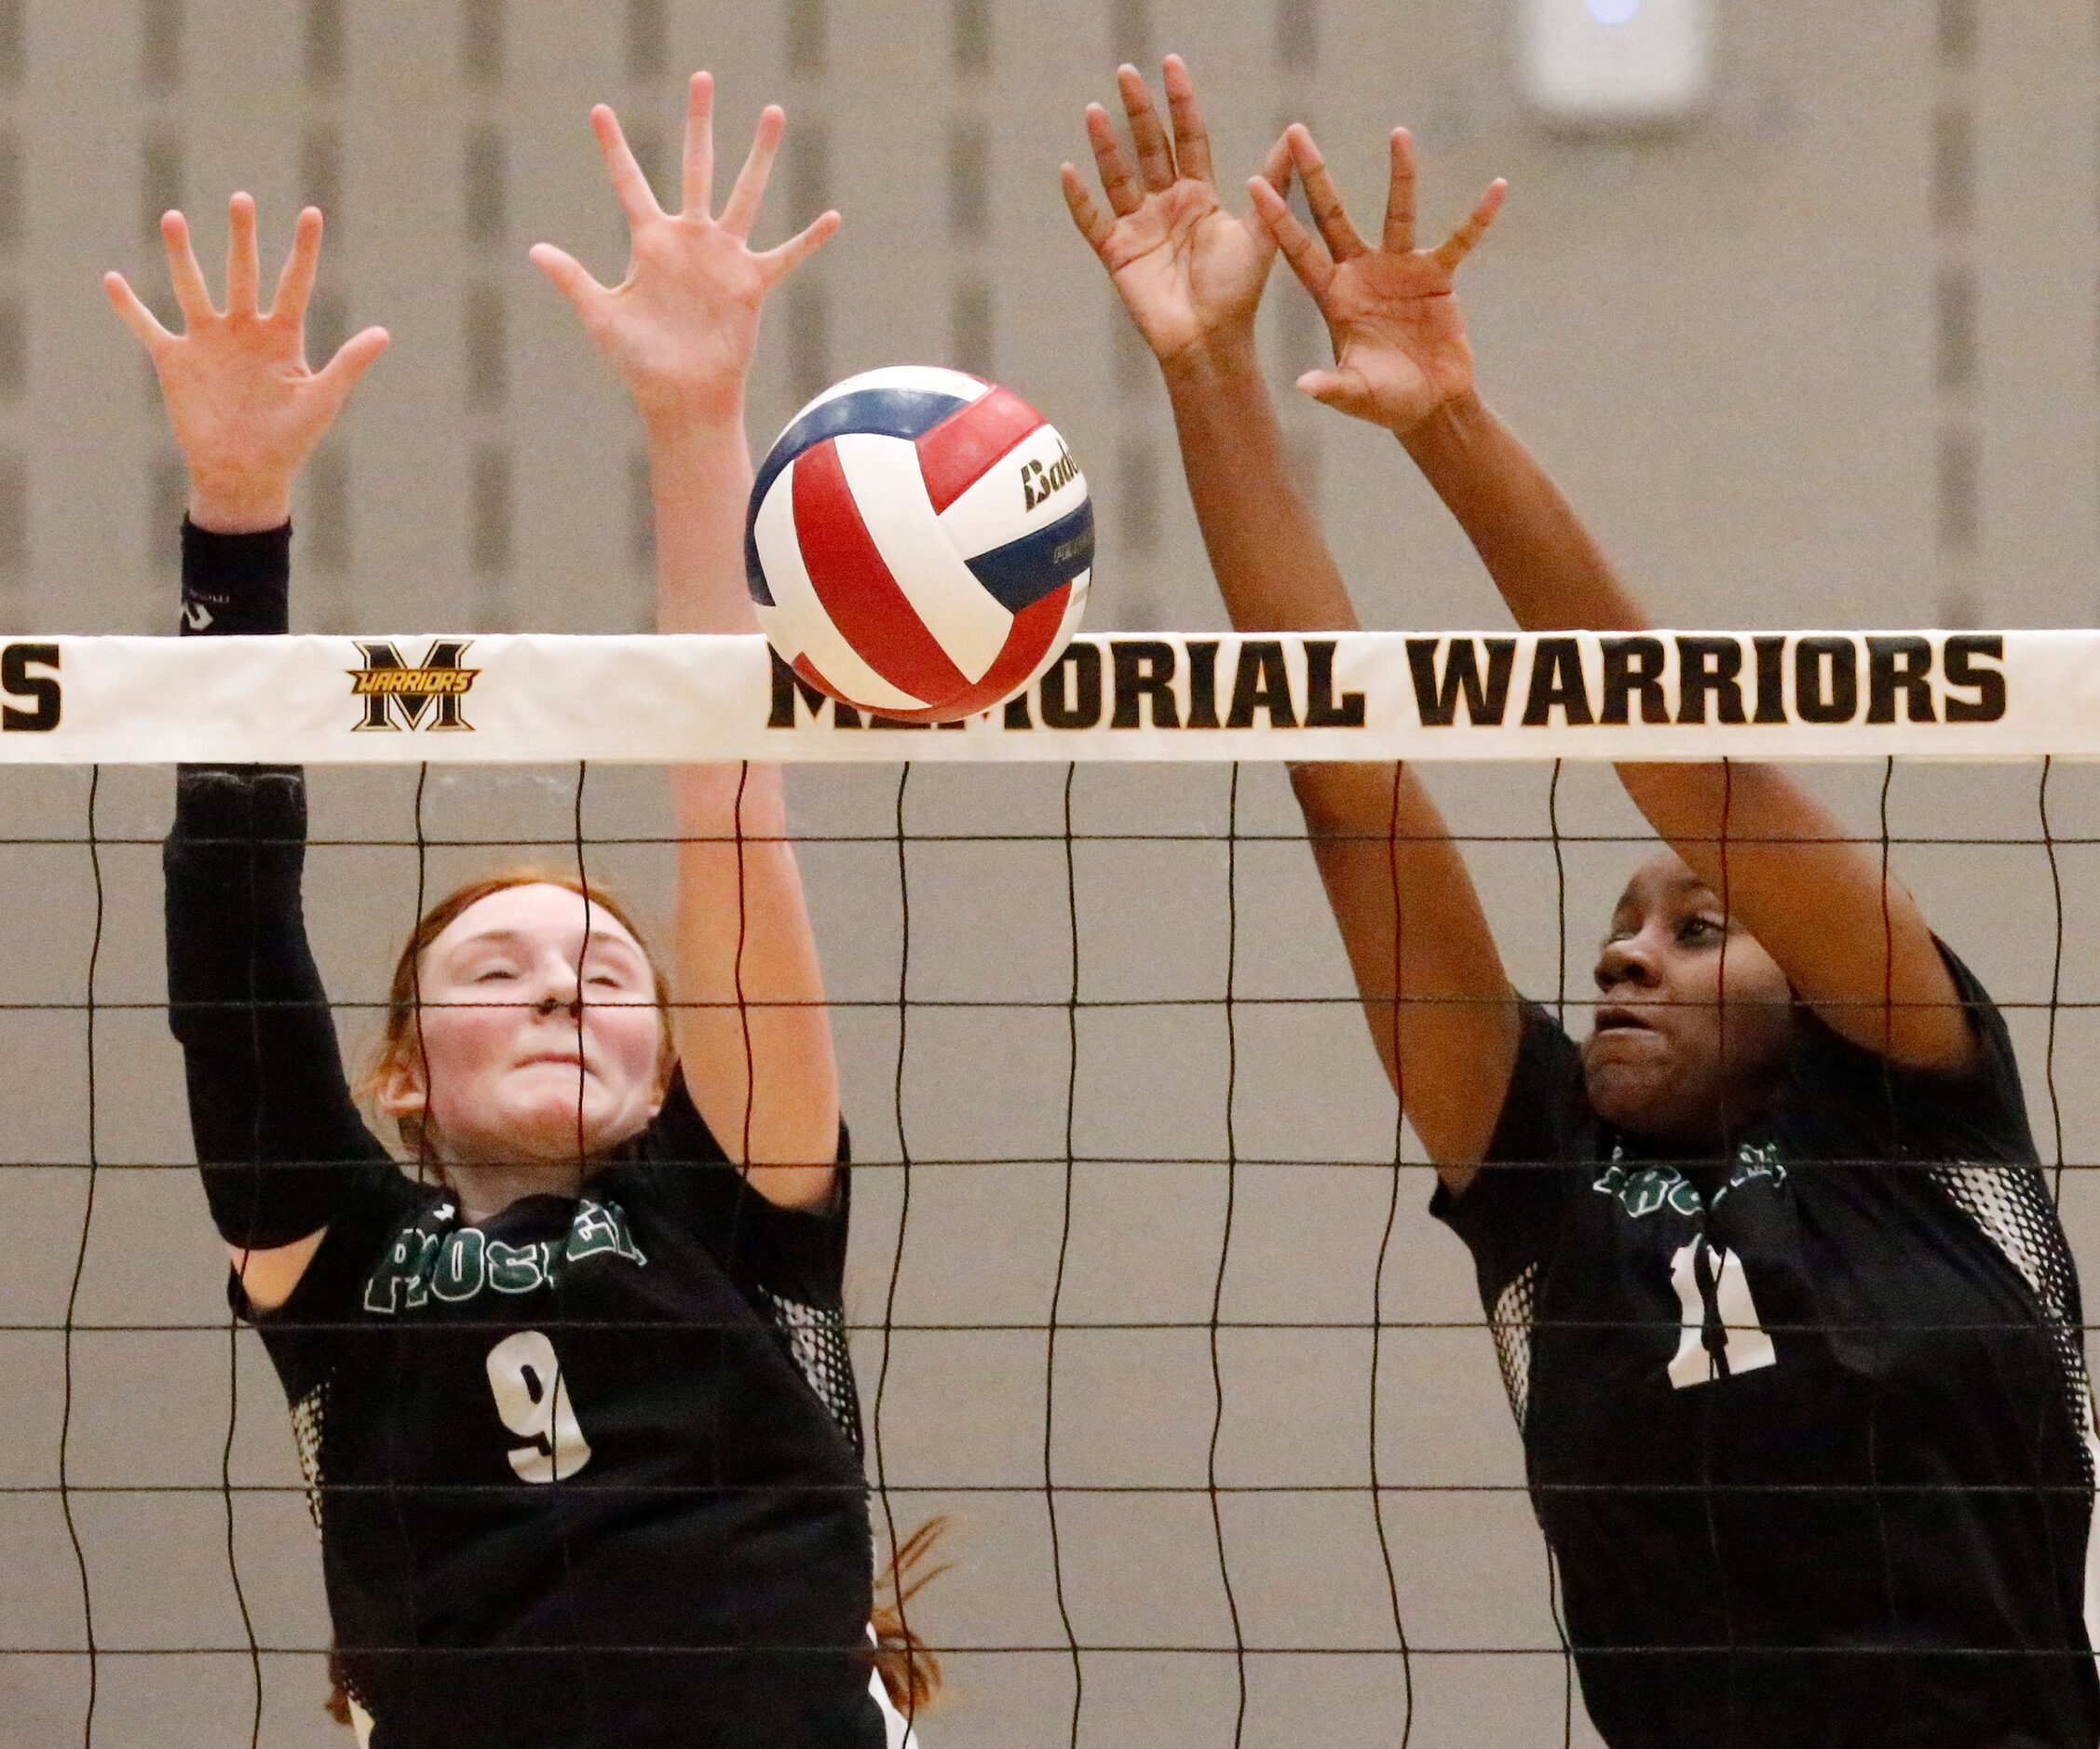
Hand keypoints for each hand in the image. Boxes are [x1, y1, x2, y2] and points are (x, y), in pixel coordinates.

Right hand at [104, 195, 387, 531]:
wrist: (245, 474)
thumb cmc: (289, 441)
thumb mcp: (321, 400)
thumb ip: (348, 364)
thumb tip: (383, 333)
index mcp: (282, 337)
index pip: (295, 283)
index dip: (304, 250)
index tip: (313, 212)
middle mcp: (244, 330)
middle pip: (243, 273)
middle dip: (243, 237)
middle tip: (242, 199)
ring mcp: (208, 342)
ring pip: (193, 288)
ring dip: (183, 255)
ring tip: (175, 218)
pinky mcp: (175, 361)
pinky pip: (147, 327)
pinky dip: (129, 307)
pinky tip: (111, 278)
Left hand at [531, 72, 838, 434]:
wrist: (682, 397)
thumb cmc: (639, 363)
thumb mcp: (602, 316)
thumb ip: (574, 279)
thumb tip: (536, 249)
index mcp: (650, 242)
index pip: (629, 183)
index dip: (613, 148)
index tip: (599, 110)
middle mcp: (689, 241)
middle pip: (696, 167)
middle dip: (698, 123)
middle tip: (701, 78)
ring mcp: (722, 258)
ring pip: (744, 193)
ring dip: (760, 154)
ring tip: (773, 112)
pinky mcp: (750, 284)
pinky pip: (785, 256)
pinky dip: (809, 239)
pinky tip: (833, 217)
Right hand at [1061, 56, 1289, 375]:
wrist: (1209, 341)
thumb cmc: (1237, 294)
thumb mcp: (1261, 233)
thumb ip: (1274, 185)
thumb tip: (1294, 135)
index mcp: (1200, 196)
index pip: (1187, 138)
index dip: (1180, 102)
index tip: (1172, 64)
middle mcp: (1167, 205)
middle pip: (1149, 148)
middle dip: (1138, 111)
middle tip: (1126, 72)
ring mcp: (1139, 227)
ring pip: (1118, 176)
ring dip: (1106, 145)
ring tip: (1095, 110)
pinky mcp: (1117, 254)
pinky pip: (1092, 221)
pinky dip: (1080, 199)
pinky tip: (1070, 171)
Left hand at [1249, 125, 1504, 435]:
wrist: (1427, 405)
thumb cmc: (1384, 402)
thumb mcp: (1355, 394)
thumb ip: (1332, 387)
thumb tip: (1303, 387)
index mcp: (1333, 297)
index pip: (1298, 251)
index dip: (1278, 219)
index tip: (1255, 183)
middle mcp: (1360, 273)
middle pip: (1332, 214)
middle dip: (1315, 174)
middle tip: (1295, 130)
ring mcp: (1399, 270)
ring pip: (1397, 213)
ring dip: (1400, 176)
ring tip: (1399, 133)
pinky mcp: (1437, 277)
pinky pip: (1460, 241)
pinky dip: (1478, 219)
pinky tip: (1497, 188)